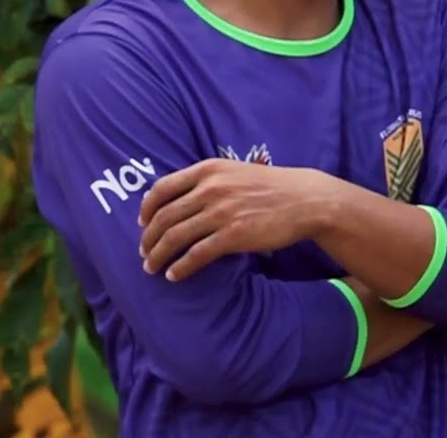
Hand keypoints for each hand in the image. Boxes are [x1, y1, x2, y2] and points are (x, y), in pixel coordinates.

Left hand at [138, 159, 326, 280]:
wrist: (304, 199)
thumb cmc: (269, 187)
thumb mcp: (234, 171)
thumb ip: (207, 180)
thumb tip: (179, 199)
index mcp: (207, 170)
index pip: (162, 188)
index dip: (147, 209)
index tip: (142, 223)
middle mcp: (210, 189)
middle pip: (164, 216)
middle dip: (148, 238)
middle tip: (144, 253)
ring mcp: (221, 212)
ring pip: (175, 236)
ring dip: (159, 255)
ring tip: (152, 268)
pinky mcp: (234, 235)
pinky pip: (197, 254)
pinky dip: (181, 267)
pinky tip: (174, 275)